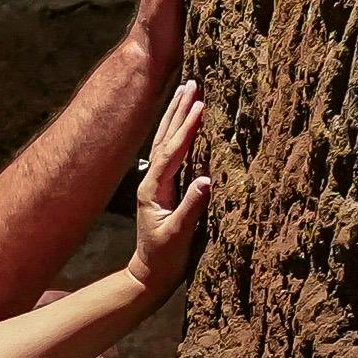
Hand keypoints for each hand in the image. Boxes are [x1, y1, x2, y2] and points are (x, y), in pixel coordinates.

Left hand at [126, 80, 213, 294]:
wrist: (149, 274)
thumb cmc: (164, 258)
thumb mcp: (179, 236)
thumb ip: (192, 208)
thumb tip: (207, 180)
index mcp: (153, 189)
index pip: (172, 151)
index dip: (187, 128)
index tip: (200, 105)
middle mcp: (151, 180)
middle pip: (165, 137)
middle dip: (178, 110)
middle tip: (192, 83)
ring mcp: (155, 182)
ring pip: (165, 141)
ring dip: (176, 115)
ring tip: (187, 91)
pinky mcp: (163, 186)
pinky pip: (171, 152)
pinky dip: (178, 132)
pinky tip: (185, 121)